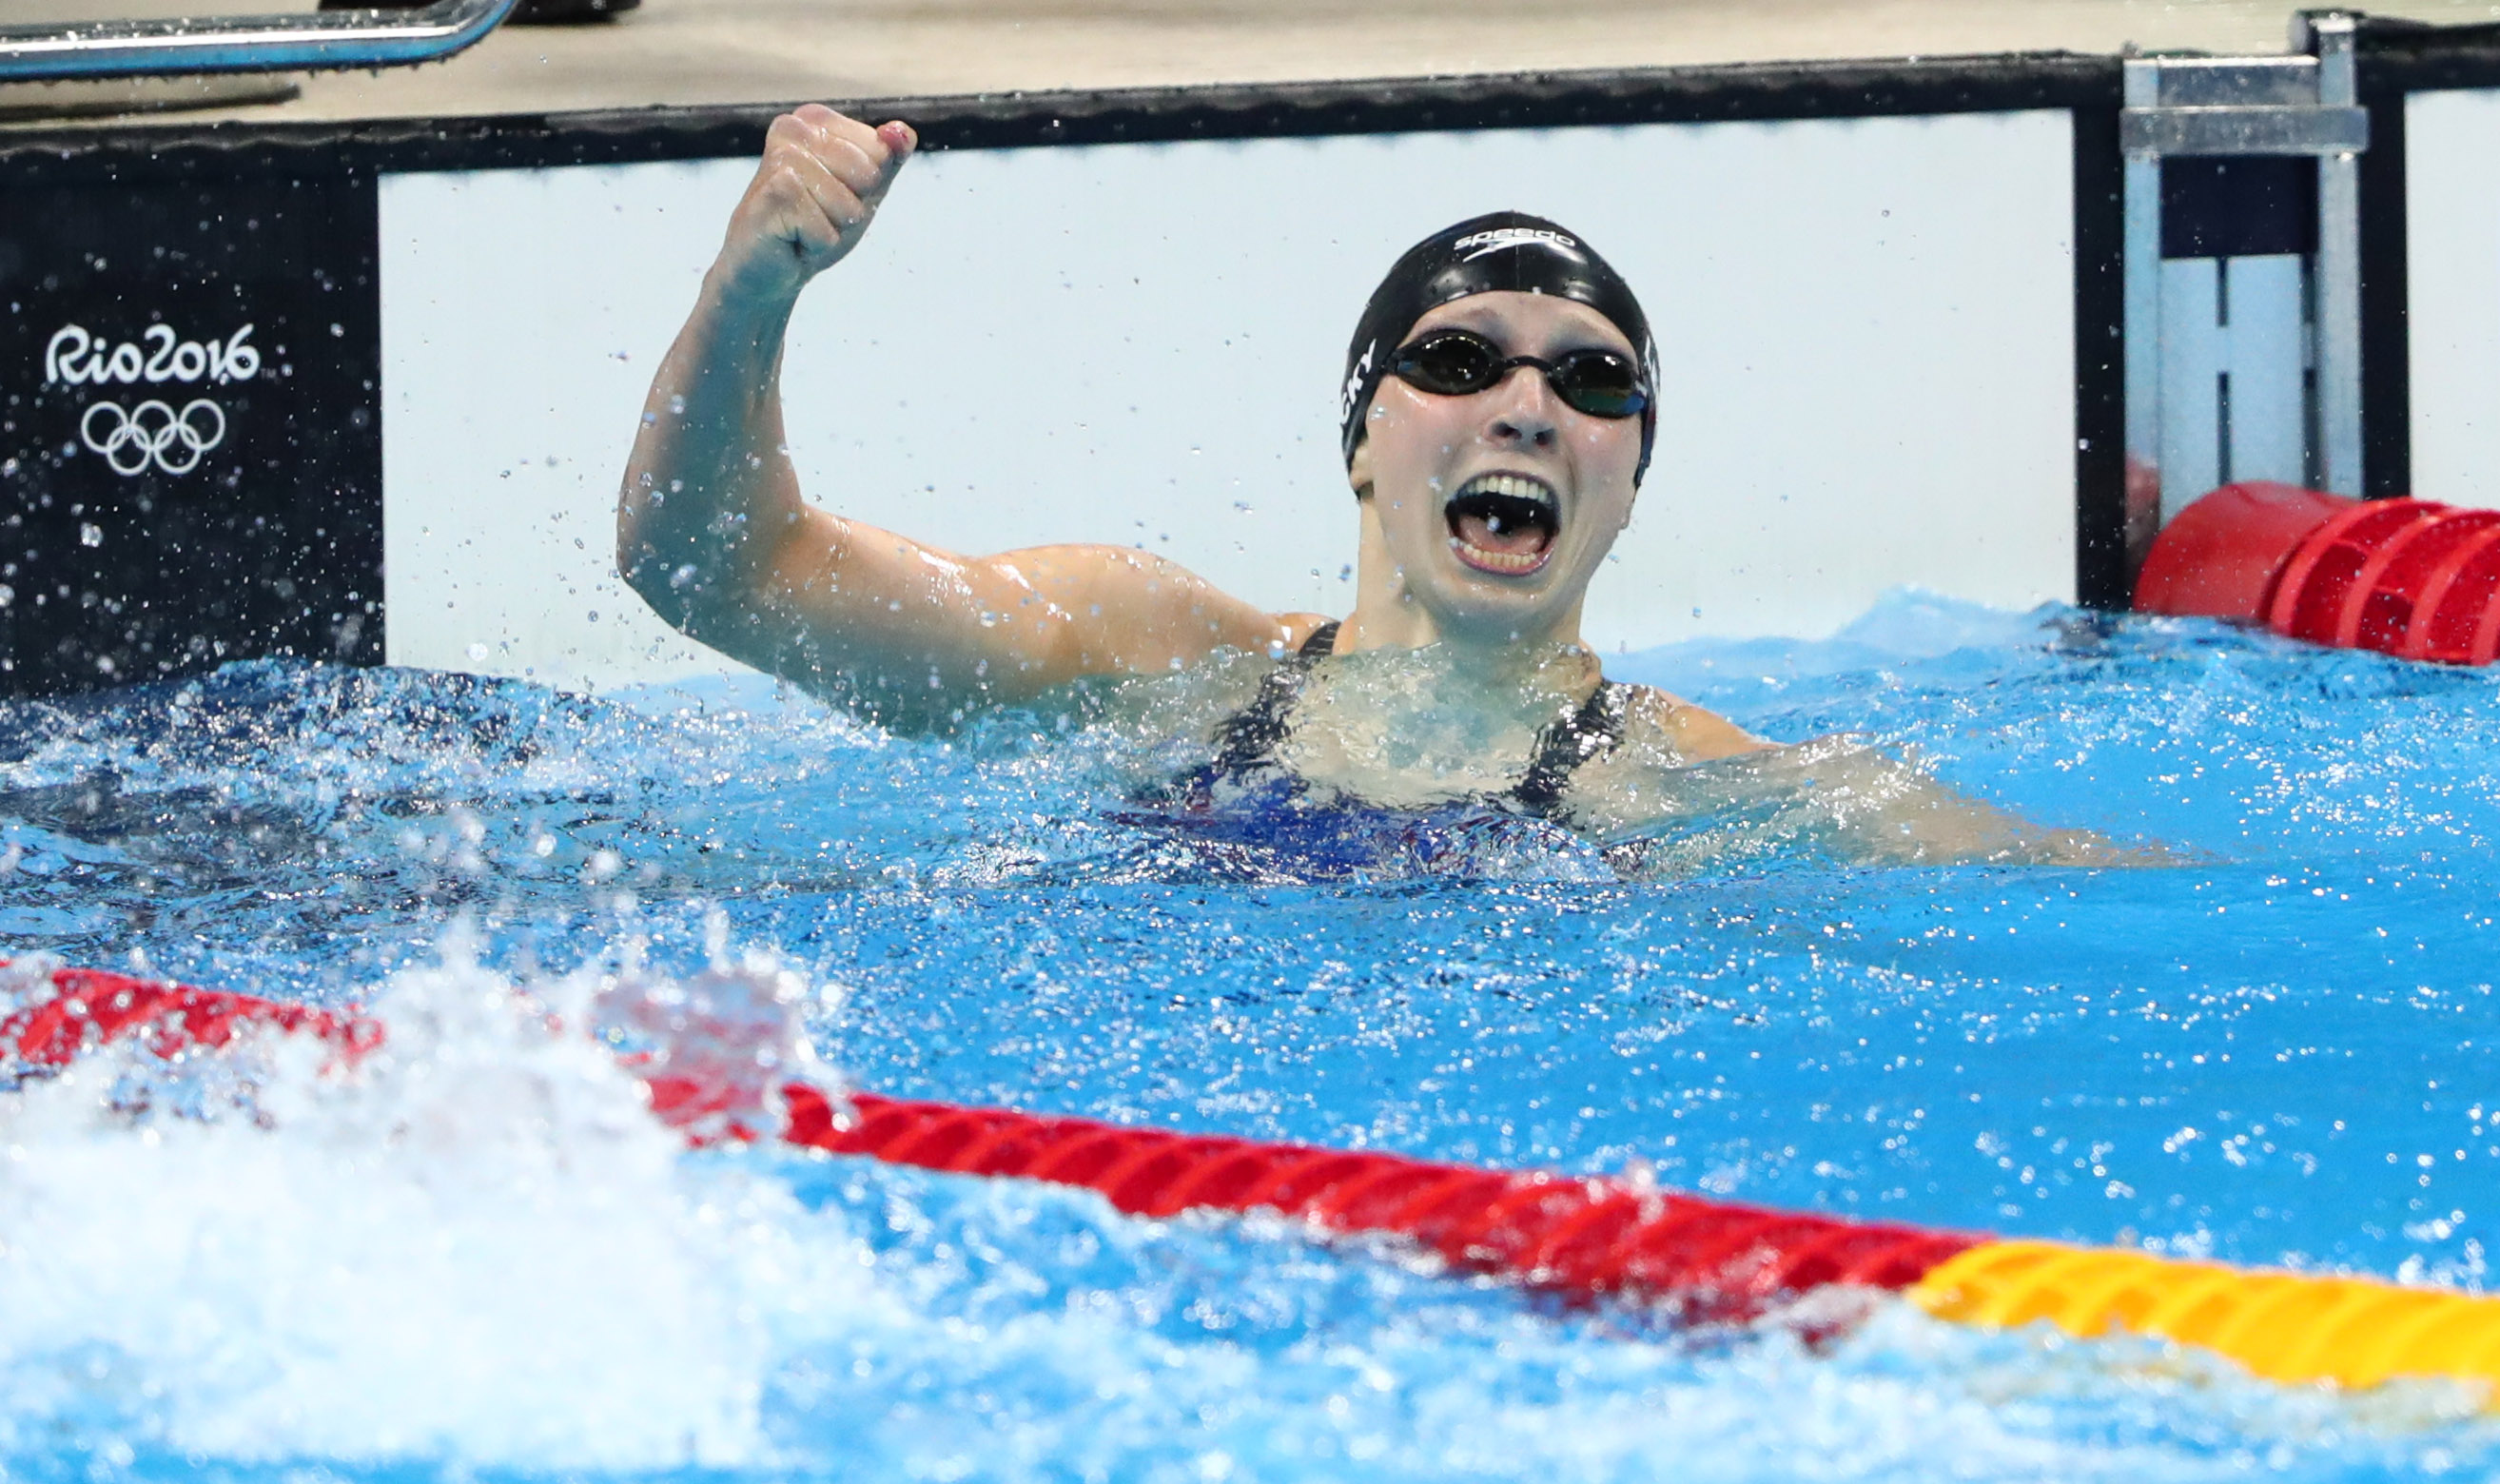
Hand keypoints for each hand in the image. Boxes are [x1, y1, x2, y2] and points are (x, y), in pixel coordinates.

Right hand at [713, 105, 915, 303]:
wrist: (767, 267)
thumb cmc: (814, 223)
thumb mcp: (862, 189)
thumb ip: (888, 159)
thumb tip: (903, 132)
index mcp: (815, 119)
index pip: (880, 152)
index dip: (867, 186)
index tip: (834, 194)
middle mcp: (793, 128)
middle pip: (868, 175)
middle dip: (852, 207)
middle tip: (818, 213)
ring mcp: (780, 158)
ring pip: (849, 204)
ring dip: (834, 227)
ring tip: (805, 225)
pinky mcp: (774, 193)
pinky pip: (828, 229)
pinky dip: (818, 243)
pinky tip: (792, 238)